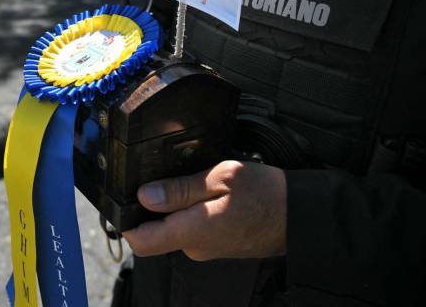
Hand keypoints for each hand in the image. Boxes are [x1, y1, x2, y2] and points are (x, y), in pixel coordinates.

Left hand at [123, 161, 286, 260]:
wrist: (301, 215)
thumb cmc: (266, 193)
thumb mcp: (221, 178)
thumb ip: (180, 188)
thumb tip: (145, 196)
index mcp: (192, 231)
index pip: (141, 241)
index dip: (125, 220)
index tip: (124, 196)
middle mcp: (194, 247)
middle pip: (154, 231)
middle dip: (151, 206)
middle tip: (161, 176)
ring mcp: (205, 248)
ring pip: (173, 228)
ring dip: (173, 206)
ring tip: (189, 180)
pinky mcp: (216, 245)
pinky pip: (190, 229)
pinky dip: (189, 211)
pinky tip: (203, 192)